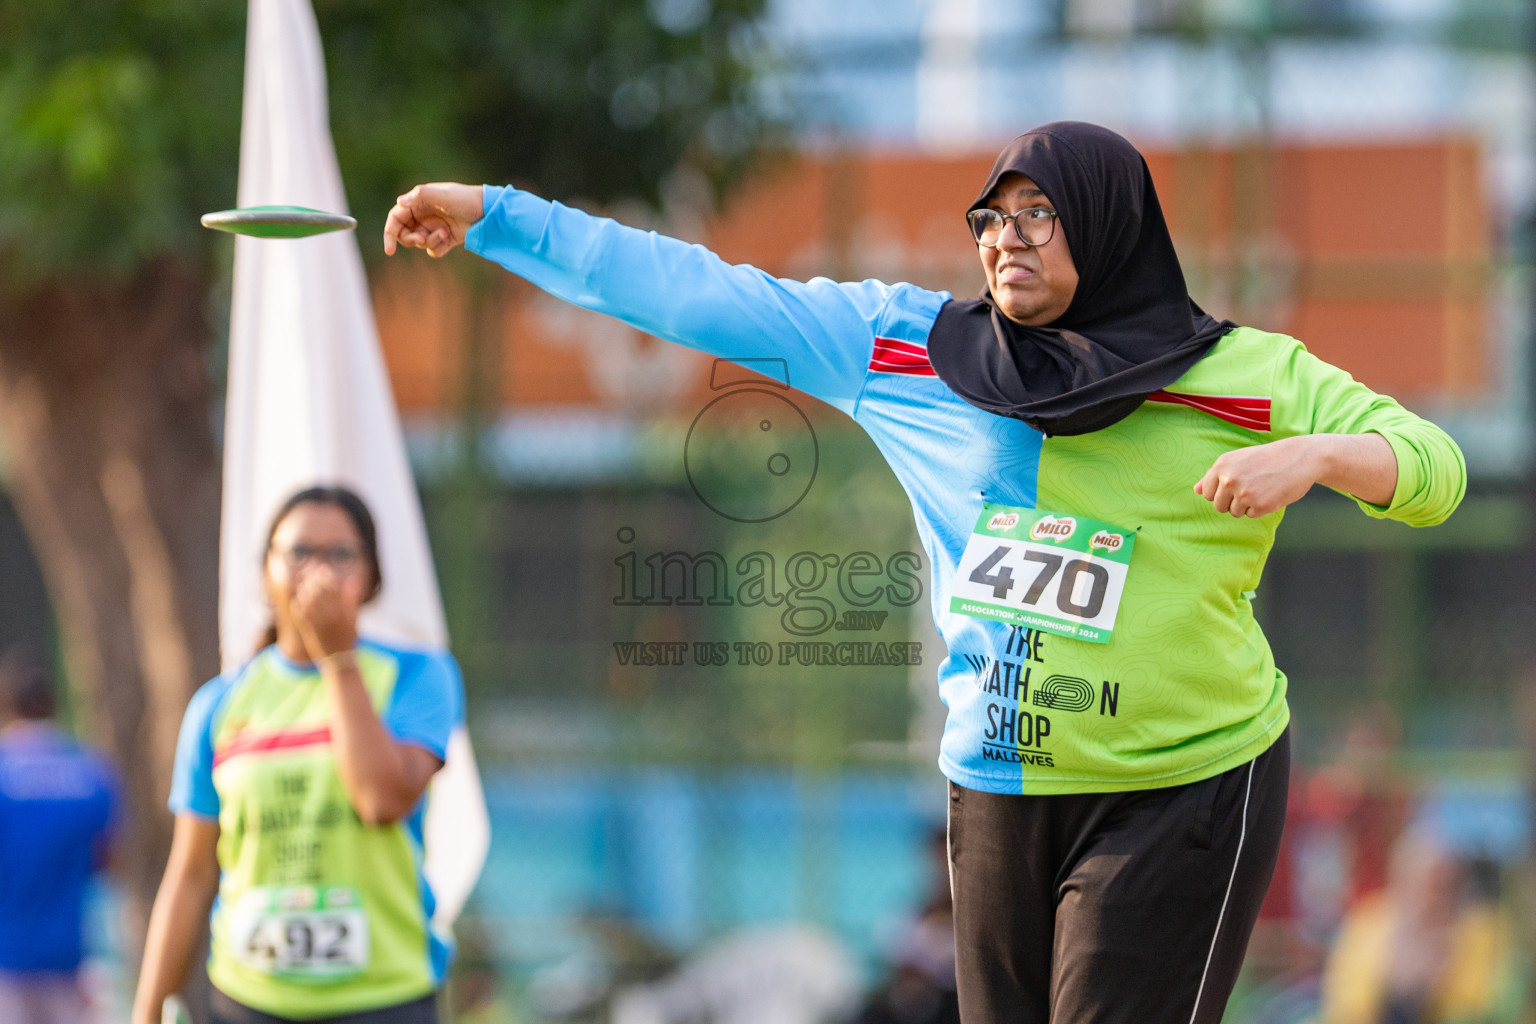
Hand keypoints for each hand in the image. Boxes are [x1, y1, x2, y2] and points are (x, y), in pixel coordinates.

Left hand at [287, 566, 360, 660]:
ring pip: (309, 599)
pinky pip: (300, 612)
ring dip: (305, 590)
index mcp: (344, 610)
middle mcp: (331, 614)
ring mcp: (319, 621)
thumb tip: (353, 580)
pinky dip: (298, 604)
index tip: (323, 570)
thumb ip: (352, 599)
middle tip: (310, 573)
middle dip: (314, 579)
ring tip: (303, 586)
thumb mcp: (353, 617)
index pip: (334, 587)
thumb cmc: (348, 638)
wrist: (339, 659)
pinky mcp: (308, 629)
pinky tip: (297, 600)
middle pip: (320, 590)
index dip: (327, 576)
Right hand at [383, 182, 482, 257]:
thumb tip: (400, 202)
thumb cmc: (465, 199)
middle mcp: (423, 215)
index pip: (396, 218)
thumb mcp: (443, 195)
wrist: (488, 212)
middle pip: (404, 233)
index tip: (390, 250)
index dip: (390, 233)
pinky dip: (438, 247)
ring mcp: (434, 227)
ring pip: (420, 243)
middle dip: (410, 239)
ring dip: (430, 241)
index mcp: (418, 202)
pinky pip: (433, 250)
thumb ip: (421, 195)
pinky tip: (449, 238)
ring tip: (445, 233)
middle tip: (421, 239)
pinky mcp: (445, 238)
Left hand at [1194, 436, 1323, 518]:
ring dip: (1247, 505)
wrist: (1301, 457)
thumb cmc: (1267, 458)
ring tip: (1261, 488)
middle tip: (1251, 487)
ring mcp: (1244, 493)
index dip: (1222, 493)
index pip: (1207, 494)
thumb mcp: (1238, 460)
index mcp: (1221, 466)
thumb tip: (1196, 491)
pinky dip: (1261, 508)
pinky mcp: (1260, 505)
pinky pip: (1251, 515)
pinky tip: (1271, 493)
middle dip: (1233, 501)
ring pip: (1234, 512)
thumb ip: (1215, 476)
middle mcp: (1229, 479)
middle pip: (1219, 506)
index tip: (1236, 484)